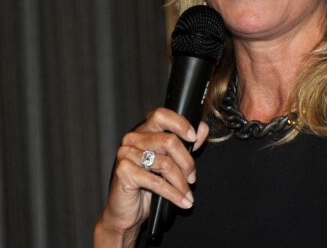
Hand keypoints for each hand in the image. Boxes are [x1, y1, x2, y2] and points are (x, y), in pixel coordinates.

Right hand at [93, 108, 209, 246]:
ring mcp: (126, 154)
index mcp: (145, 131)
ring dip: (181, 182)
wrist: (127, 210)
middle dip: (187, 162)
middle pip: (169, 141)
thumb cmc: (148, 184)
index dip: (180, 124)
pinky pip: (156, 182)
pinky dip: (174, 194)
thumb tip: (202, 128)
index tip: (193, 137)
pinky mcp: (123, 172)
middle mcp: (133, 139)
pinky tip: (182, 201)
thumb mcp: (171, 162)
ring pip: (165, 163)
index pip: (162, 115)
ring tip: (187, 193)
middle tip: (192, 177)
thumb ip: (186, 144)